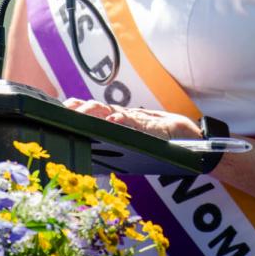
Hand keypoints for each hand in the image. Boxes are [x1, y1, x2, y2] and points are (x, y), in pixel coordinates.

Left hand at [63, 97, 201, 140]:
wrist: (192, 138)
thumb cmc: (162, 140)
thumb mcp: (138, 140)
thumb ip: (122, 138)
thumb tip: (98, 147)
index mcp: (121, 121)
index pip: (96, 112)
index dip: (79, 108)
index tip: (62, 109)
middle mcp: (127, 118)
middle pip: (100, 109)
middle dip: (81, 108)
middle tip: (65, 110)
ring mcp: (138, 121)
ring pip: (113, 112)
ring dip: (96, 111)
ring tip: (81, 112)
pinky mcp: (152, 126)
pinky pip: (135, 122)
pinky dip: (123, 121)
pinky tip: (113, 122)